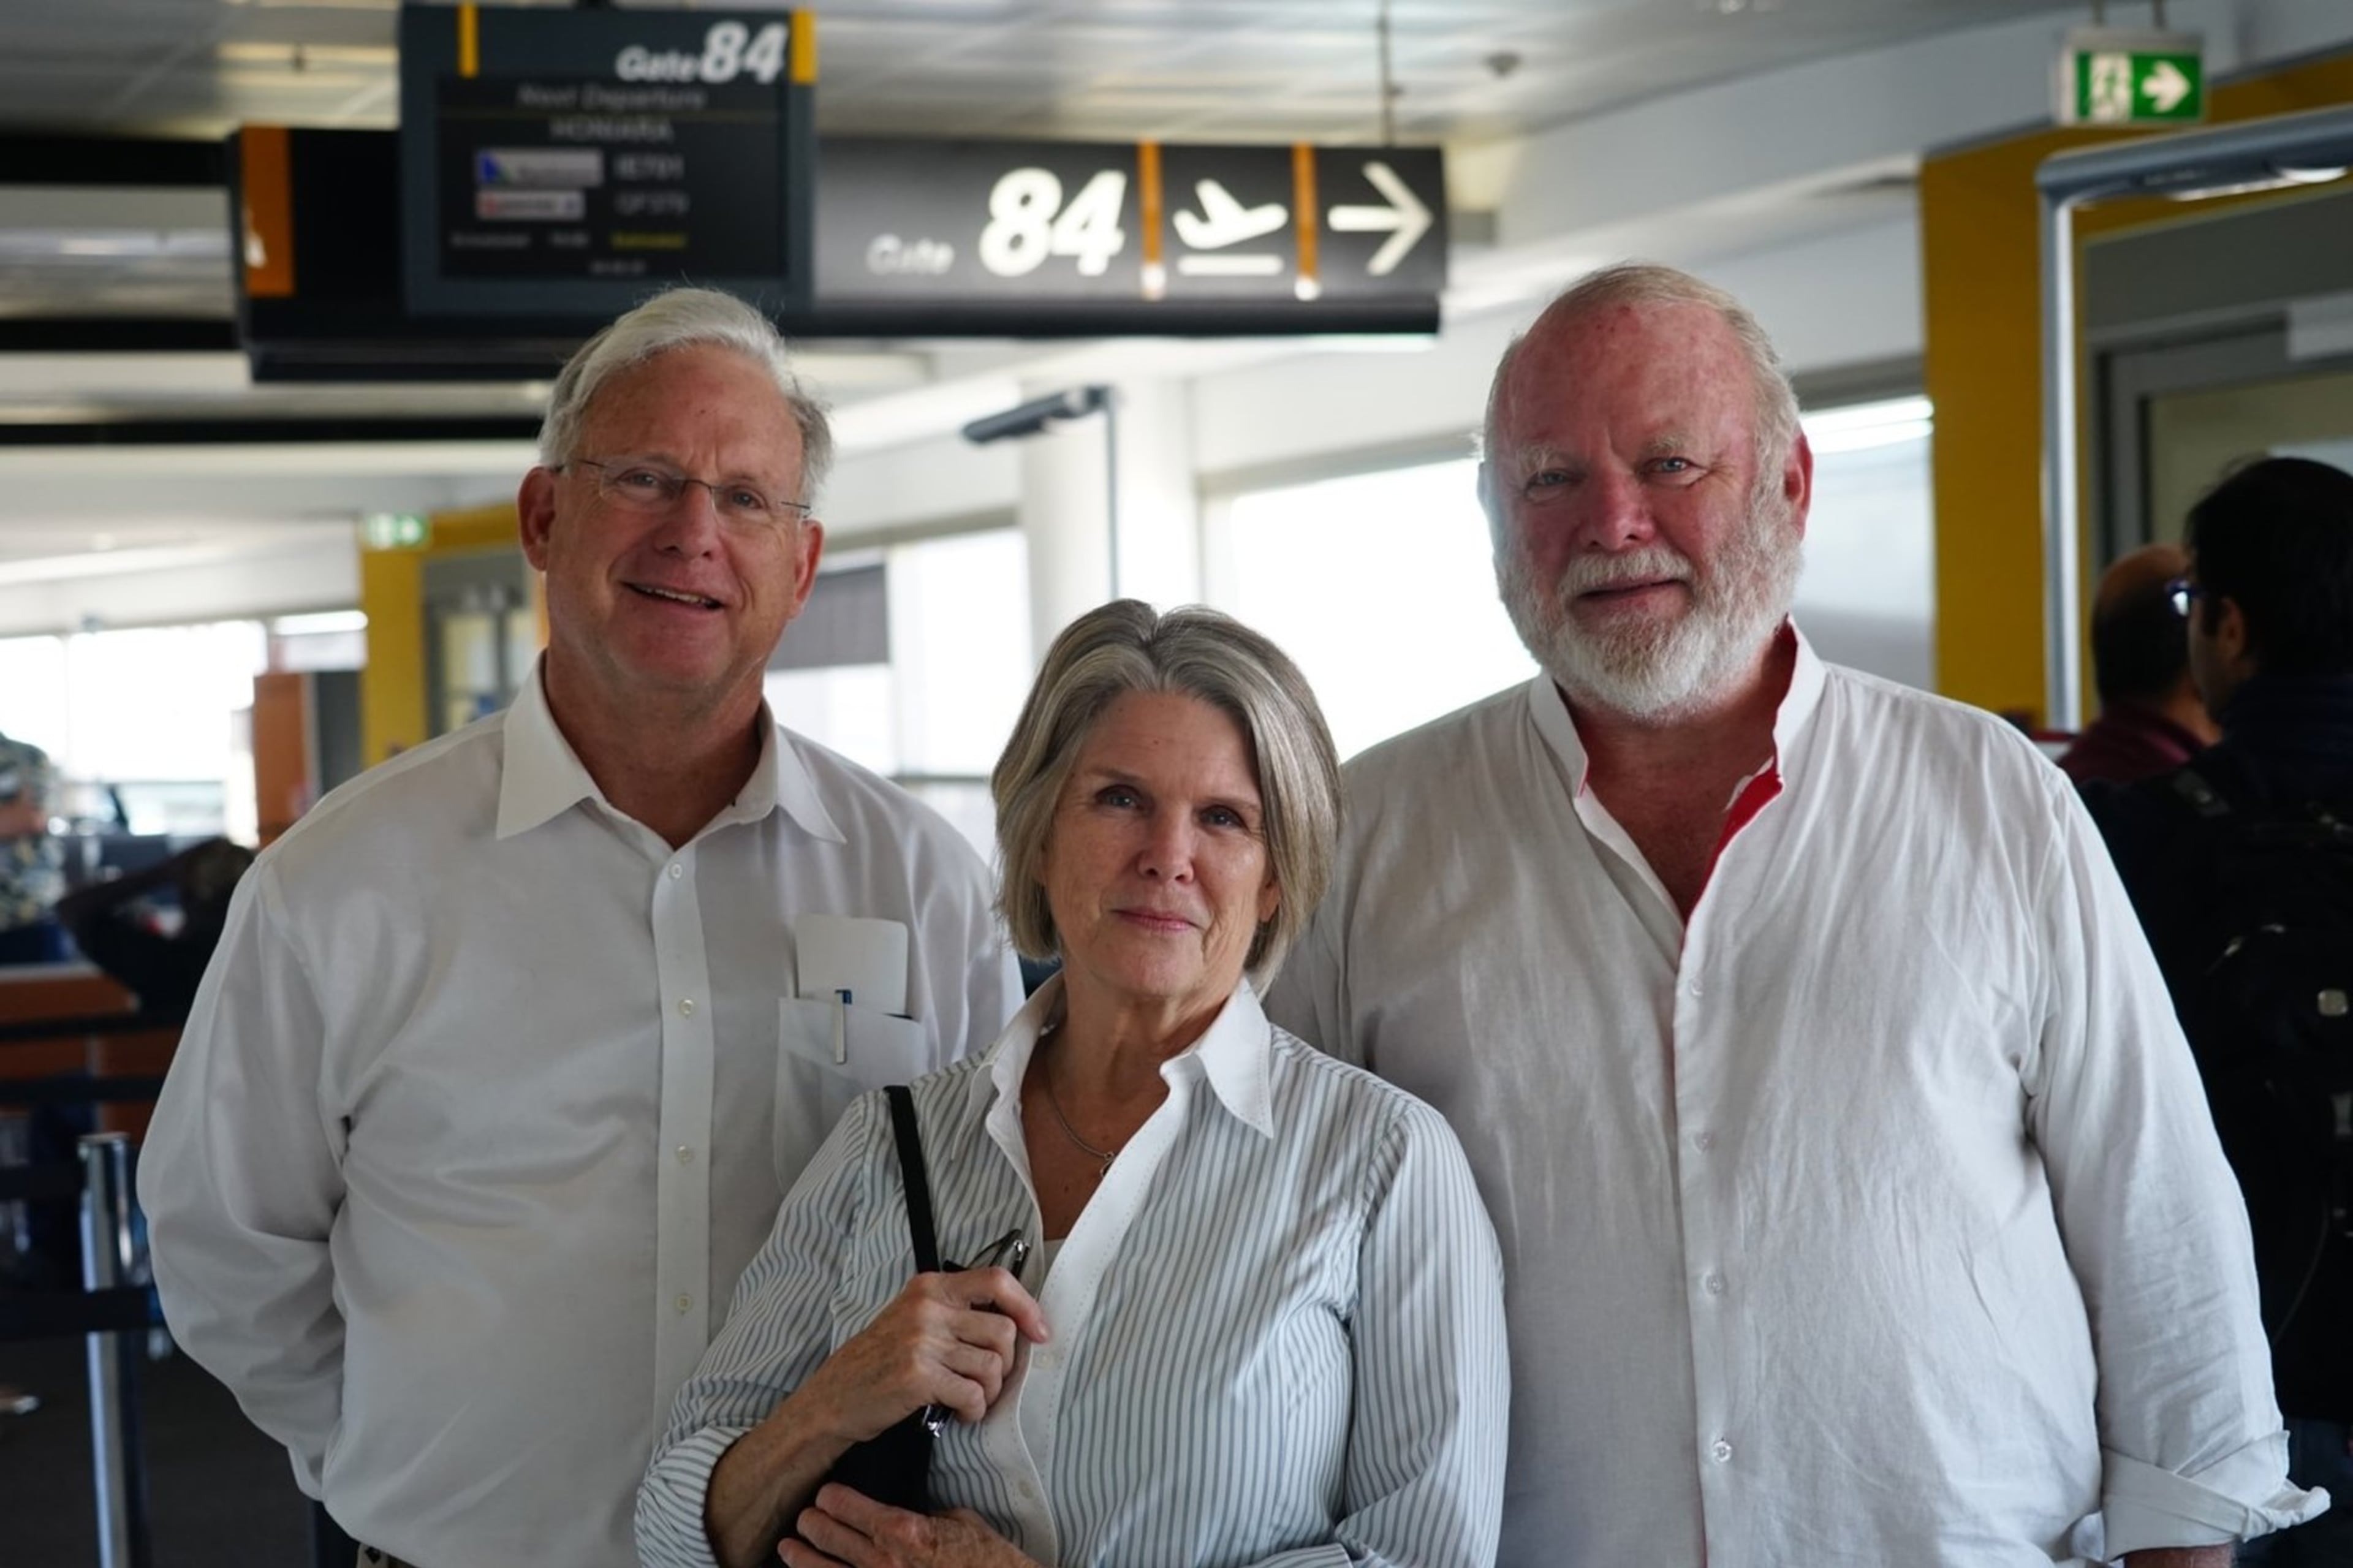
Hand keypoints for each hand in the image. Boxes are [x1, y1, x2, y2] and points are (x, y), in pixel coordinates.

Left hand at [782, 1486, 1029, 1567]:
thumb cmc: (984, 1559)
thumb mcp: (959, 1521)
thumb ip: (926, 1513)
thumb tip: (905, 1507)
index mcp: (903, 1531)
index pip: (847, 1506)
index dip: (831, 1498)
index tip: (826, 1494)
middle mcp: (883, 1562)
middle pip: (827, 1536)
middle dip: (811, 1523)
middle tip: (805, 1518)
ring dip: (801, 1558)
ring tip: (789, 1548)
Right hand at [798, 1267, 1048, 1440]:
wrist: (833, 1398)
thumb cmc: (879, 1362)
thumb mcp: (912, 1319)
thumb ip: (955, 1313)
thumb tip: (1015, 1323)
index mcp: (929, 1287)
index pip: (996, 1281)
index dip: (1026, 1306)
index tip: (1040, 1332)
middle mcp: (927, 1308)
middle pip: (1003, 1331)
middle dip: (1006, 1364)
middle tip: (988, 1380)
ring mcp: (922, 1341)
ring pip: (992, 1366)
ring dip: (989, 1391)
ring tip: (971, 1399)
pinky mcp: (918, 1376)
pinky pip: (973, 1395)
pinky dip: (974, 1411)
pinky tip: (961, 1414)